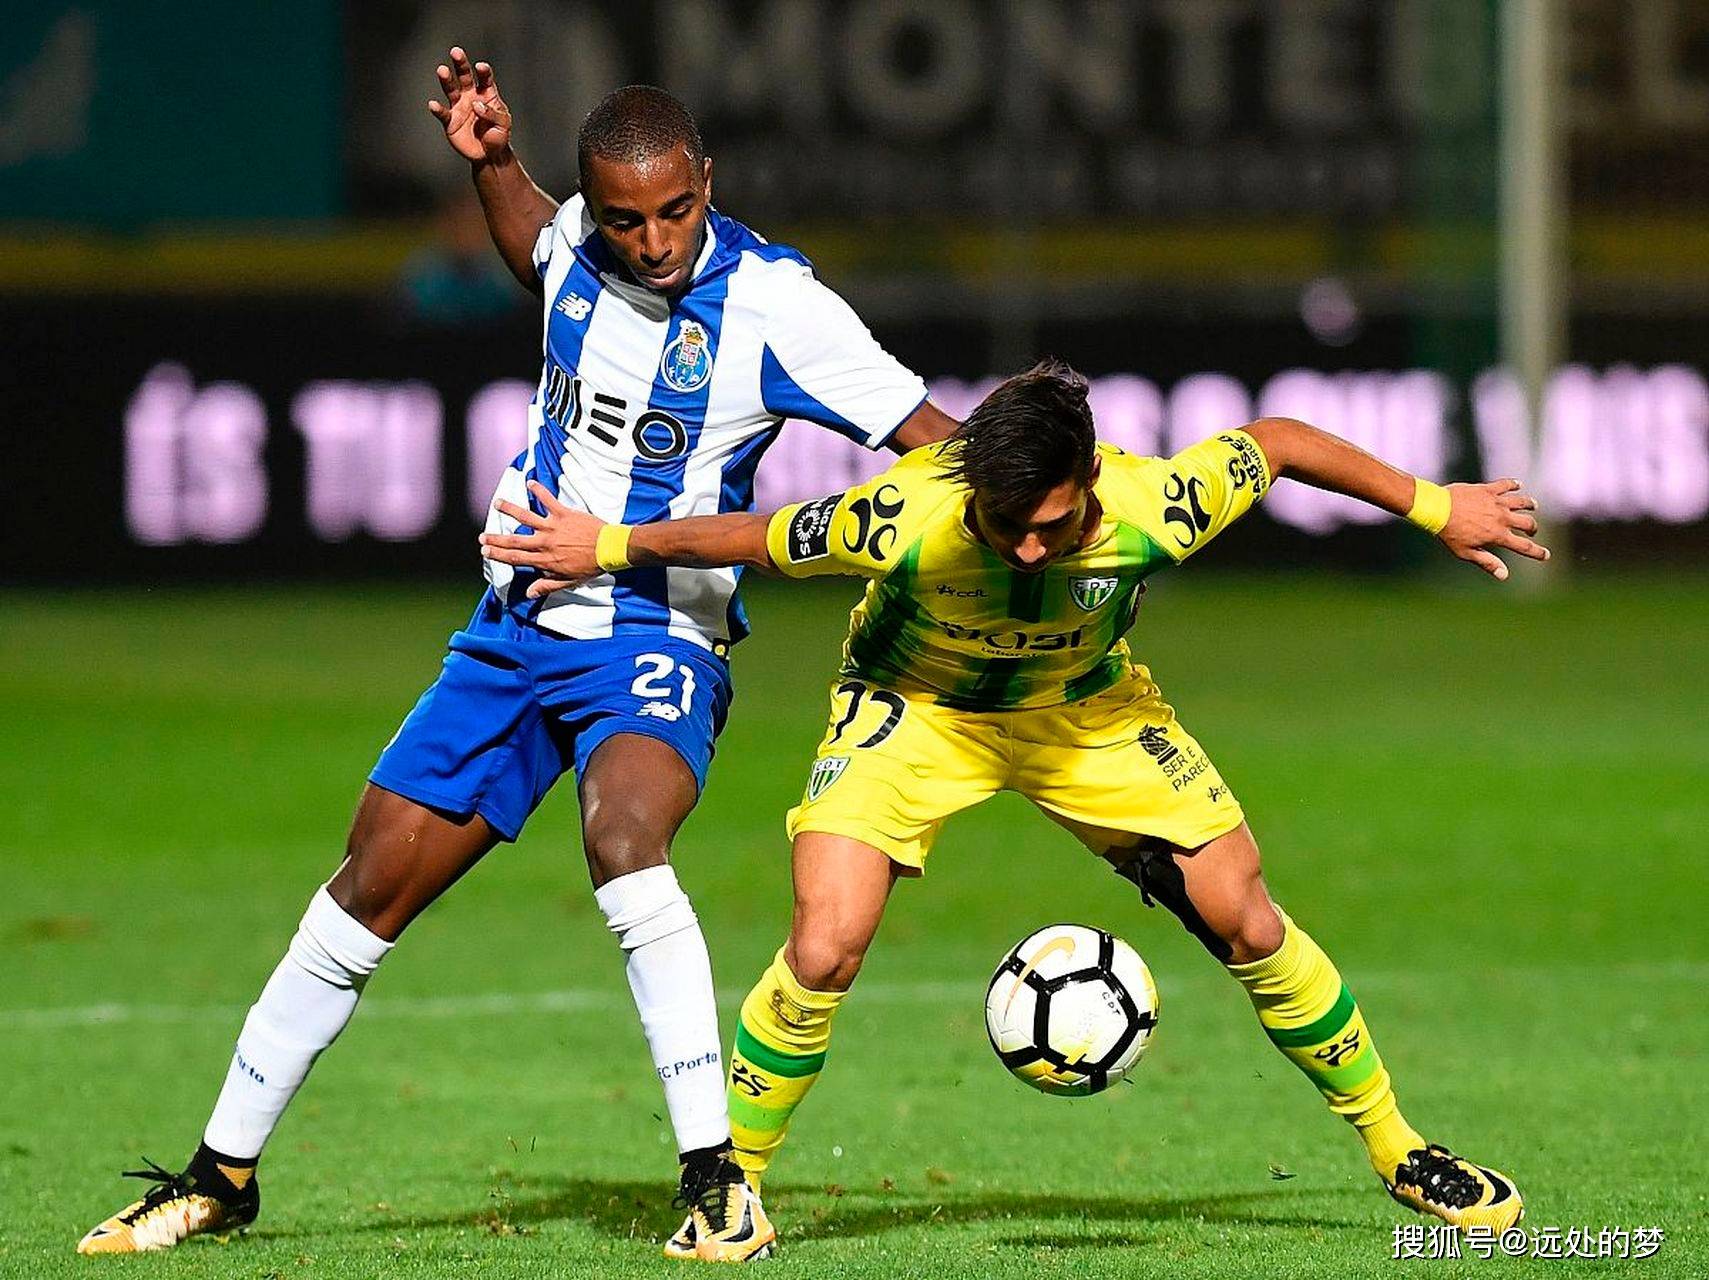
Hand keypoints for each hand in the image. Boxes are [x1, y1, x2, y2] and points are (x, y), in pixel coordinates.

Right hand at [427, 47, 512, 163]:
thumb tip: (476, 104)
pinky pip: (443, 114)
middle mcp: (471, 96)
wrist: (489, 155)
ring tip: (442, 70)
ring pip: (451, 90)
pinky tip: (433, 104)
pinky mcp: (450, 121)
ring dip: (446, 80)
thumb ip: (493, 113)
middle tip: (456, 51)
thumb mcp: (503, 125)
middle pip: (465, 76)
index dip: (483, 71)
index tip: (480, 67)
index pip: (485, 78)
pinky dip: (438, 109)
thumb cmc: (498, 136)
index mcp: (487, 93)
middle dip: (460, 64)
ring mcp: (459, 107)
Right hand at [480, 481, 603, 597]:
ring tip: (497, 503)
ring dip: (510, 509)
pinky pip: (548, 500)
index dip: (499, 555)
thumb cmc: (591, 566)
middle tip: (482, 537)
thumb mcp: (569, 581)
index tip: (485, 552)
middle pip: (514, 540)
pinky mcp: (563, 513)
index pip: (516, 558)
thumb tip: (529, 593)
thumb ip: (548, 585)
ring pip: (526, 517)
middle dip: (496, 539)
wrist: (610, 549)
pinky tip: (530, 482)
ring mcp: (553, 527)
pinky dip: (539, 490)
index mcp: (545, 560)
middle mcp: (545, 543)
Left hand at [1439, 478, 1549, 580]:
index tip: (1546, 555)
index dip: (1537, 552)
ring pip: (1522, 502)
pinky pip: (1506, 485)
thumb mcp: (1466, 553)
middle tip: (1531, 531)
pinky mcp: (1488, 490)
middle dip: (1533, 528)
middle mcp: (1502, 518)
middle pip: (1528, 523)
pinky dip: (1514, 484)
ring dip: (1530, 504)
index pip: (1524, 546)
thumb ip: (1487, 562)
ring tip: (1533, 506)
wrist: (1437, 508)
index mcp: (1497, 535)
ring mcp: (1496, 502)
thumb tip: (1504, 576)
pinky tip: (1518, 485)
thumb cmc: (1449, 533)